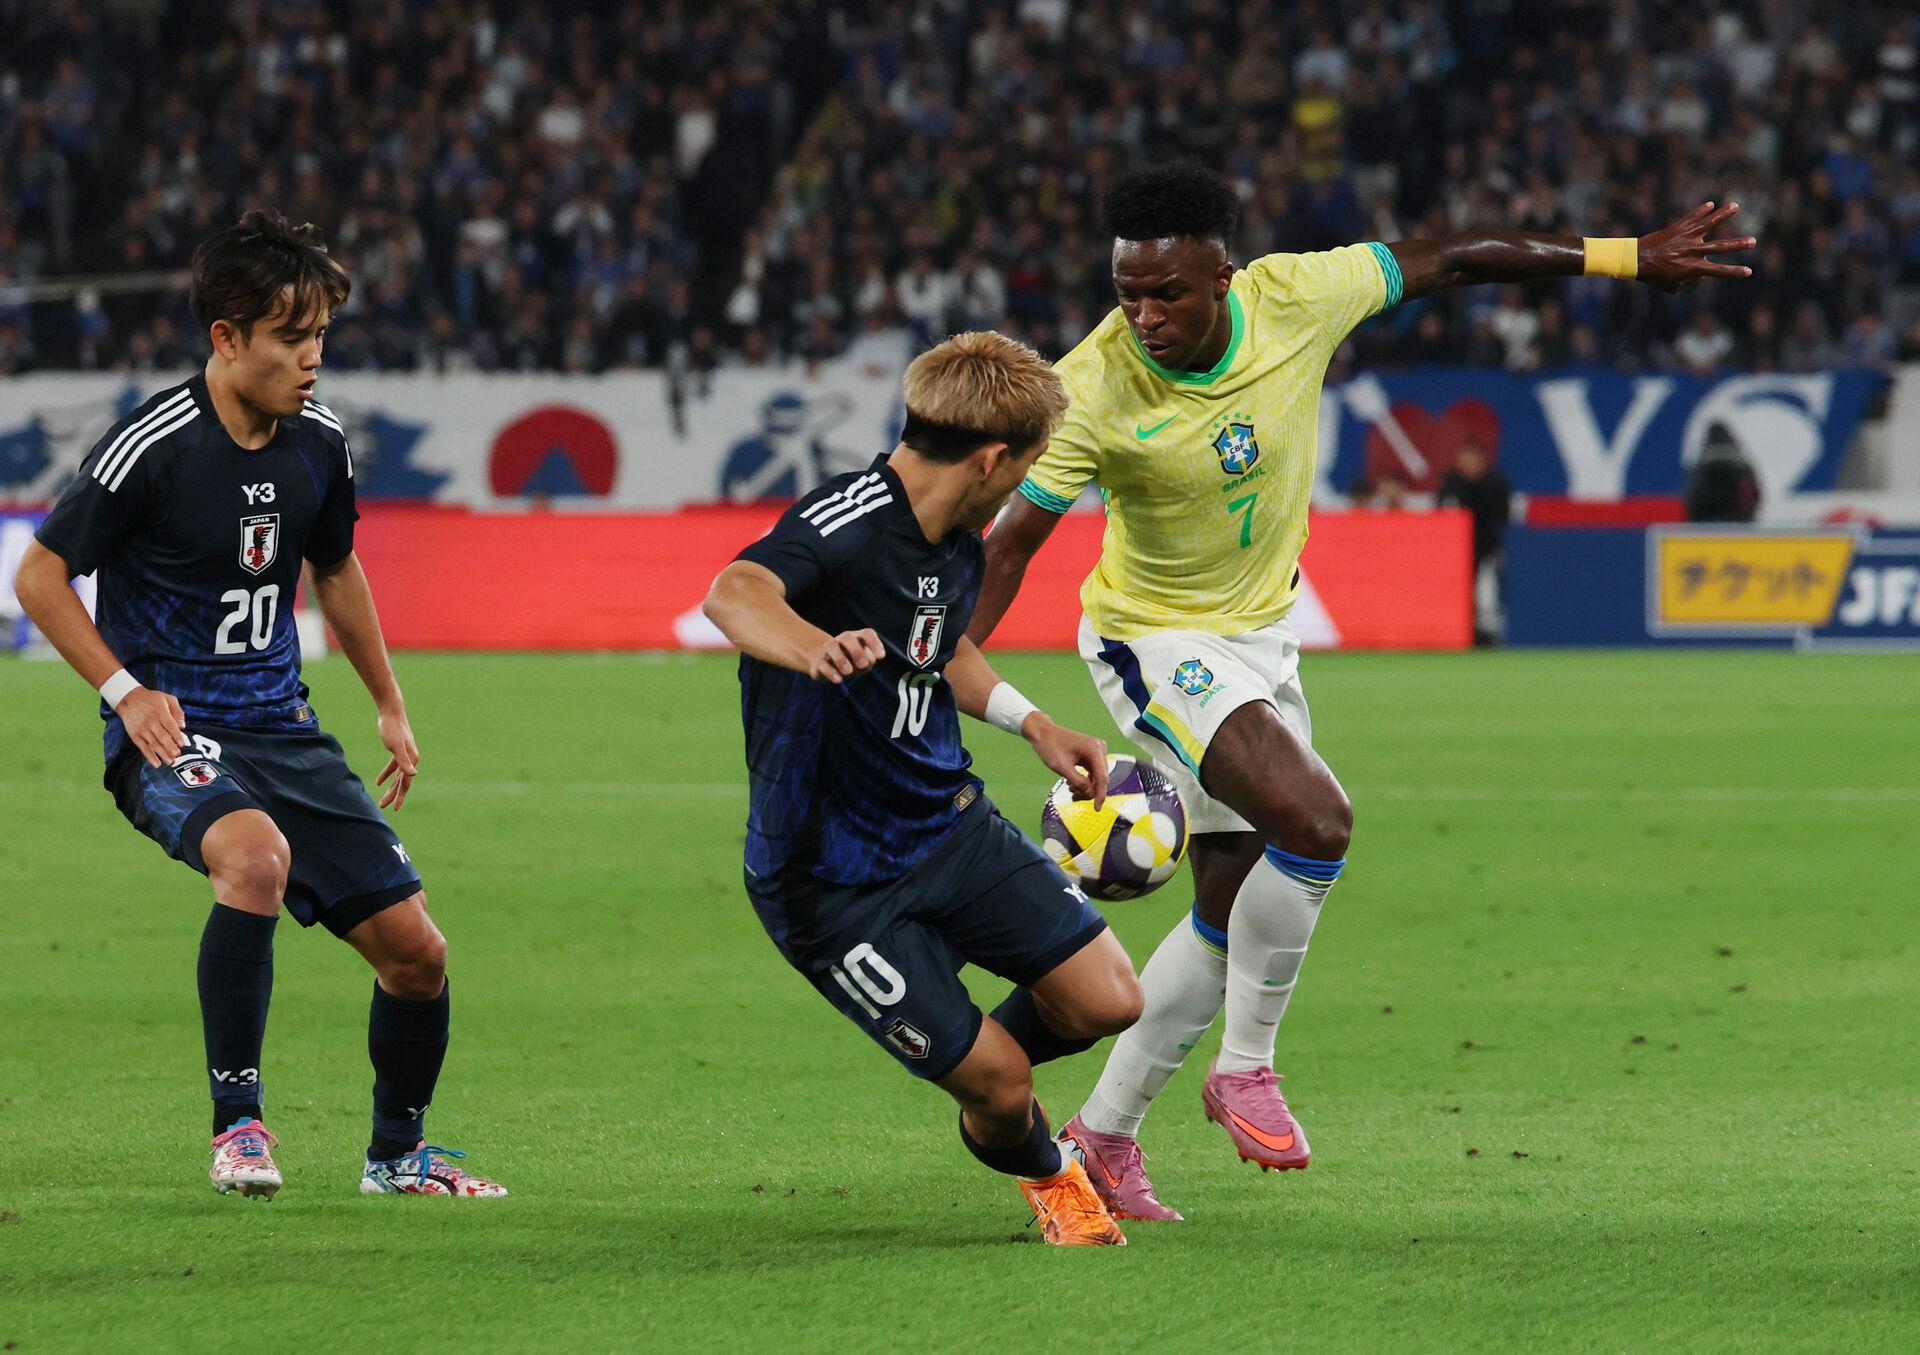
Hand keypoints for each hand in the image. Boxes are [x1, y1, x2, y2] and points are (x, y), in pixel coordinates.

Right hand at [119, 686, 187, 767]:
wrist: (129, 699)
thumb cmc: (152, 700)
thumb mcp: (167, 699)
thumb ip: (177, 711)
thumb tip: (182, 726)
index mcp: (159, 711)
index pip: (169, 725)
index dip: (176, 735)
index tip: (182, 744)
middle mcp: (150, 721)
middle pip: (161, 736)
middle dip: (169, 747)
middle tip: (177, 755)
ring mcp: (141, 729)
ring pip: (153, 743)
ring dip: (162, 754)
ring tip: (171, 762)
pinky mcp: (134, 735)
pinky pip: (143, 747)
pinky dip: (149, 756)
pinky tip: (157, 764)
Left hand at [374, 705, 419, 808]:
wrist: (391, 712)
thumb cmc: (392, 728)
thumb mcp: (396, 746)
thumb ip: (403, 761)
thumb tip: (413, 775)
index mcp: (412, 760)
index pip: (406, 782)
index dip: (400, 795)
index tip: (395, 808)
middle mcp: (411, 759)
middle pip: (402, 781)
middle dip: (394, 795)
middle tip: (384, 806)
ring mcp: (404, 755)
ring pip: (398, 776)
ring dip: (391, 787)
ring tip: (383, 799)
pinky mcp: (397, 751)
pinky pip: (393, 767)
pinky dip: (386, 774)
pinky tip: (379, 782)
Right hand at [807, 628, 884, 682]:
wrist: (823, 664)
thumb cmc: (850, 662)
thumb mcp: (863, 662)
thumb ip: (868, 660)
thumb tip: (867, 661)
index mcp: (856, 638)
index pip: (867, 634)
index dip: (874, 643)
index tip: (881, 657)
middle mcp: (842, 640)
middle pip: (848, 637)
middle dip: (856, 650)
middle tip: (864, 664)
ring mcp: (828, 650)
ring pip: (832, 647)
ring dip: (841, 659)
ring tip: (849, 672)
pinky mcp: (818, 663)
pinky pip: (823, 664)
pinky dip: (830, 672)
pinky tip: (839, 680)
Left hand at [1024, 714, 1107, 809]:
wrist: (1043, 733)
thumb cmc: (1050, 745)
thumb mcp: (1062, 767)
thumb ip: (1078, 781)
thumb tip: (1091, 793)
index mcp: (1094, 749)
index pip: (1102, 777)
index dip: (1100, 795)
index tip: (1097, 808)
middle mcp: (1099, 749)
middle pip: (1101, 778)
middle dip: (1090, 791)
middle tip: (1075, 797)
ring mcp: (1096, 751)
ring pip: (1097, 777)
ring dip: (1086, 787)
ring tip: (1071, 789)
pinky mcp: (1091, 754)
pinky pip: (1092, 772)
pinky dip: (1084, 780)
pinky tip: (1073, 784)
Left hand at [1637, 202, 1755, 293]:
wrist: (1636, 259)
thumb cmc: (1654, 276)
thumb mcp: (1672, 286)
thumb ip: (1689, 282)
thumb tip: (1700, 276)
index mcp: (1692, 268)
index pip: (1718, 271)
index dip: (1734, 272)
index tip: (1748, 271)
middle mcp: (1692, 251)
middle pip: (1720, 247)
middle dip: (1738, 244)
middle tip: (1753, 241)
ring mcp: (1686, 237)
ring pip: (1708, 224)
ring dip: (1723, 214)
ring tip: (1735, 206)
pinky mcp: (1678, 227)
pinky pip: (1692, 217)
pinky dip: (1701, 211)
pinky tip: (1710, 204)